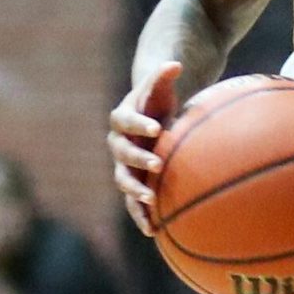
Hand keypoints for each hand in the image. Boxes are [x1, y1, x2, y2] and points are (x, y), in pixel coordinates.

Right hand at [107, 61, 182, 235]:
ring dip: (135, 193)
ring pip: (124, 181)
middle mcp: (118, 144)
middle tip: (157, 166)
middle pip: (123, 154)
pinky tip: (154, 231)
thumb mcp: (160, 87)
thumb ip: (163, 75)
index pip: (127, 122)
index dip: (140, 125)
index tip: (157, 129)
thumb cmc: (158, 100)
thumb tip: (175, 62)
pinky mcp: (133, 181)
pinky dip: (141, 215)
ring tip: (150, 202)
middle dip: (138, 161)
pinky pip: (133, 201)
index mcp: (123, 120)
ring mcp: (123, 165)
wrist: (149, 118)